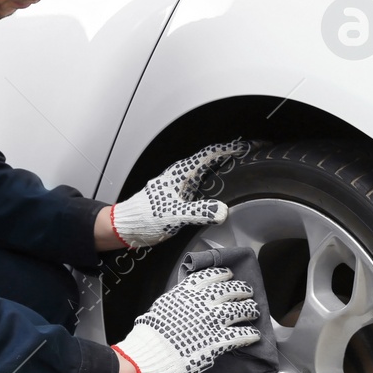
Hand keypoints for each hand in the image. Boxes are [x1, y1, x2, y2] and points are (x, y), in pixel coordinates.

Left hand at [106, 139, 247, 248]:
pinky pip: (198, 184)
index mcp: (179, 174)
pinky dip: (211, 181)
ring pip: (203, 171)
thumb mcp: (175, 215)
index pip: (208, 155)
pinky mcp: (177, 196)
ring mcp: (178, 186)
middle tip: (246, 152)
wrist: (126, 226)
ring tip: (237, 165)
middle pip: (207, 159)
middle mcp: (179, 177)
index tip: (245, 146)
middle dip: (227, 155)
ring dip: (219, 167)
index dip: (228, 149)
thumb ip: (199, 212)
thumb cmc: (144, 217)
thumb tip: (222, 211)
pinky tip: (216, 188)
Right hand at [112, 267, 259, 372]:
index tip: (228, 274)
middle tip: (247, 290)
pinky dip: (249, 334)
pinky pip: (240, 335)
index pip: (209, 276)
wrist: (148, 358)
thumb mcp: (160, 309)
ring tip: (254, 311)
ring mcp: (211, 323)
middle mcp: (201, 304)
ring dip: (249, 309)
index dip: (222, 274)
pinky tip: (254, 335)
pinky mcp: (217, 342)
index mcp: (185, 294)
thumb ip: (176, 302)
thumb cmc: (149, 338)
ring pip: (239, 310)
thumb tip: (181, 301)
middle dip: (241, 289)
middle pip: (229, 290)